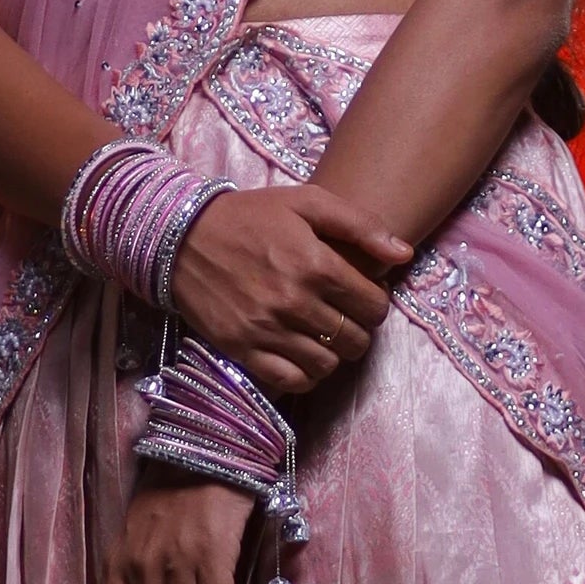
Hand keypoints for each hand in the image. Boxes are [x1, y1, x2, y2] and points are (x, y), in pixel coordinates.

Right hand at [168, 183, 410, 401]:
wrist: (179, 236)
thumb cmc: (249, 215)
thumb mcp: (306, 202)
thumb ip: (360, 225)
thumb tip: (404, 254)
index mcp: (315, 264)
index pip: (374, 305)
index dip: (376, 302)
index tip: (362, 295)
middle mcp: (294, 301)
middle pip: (355, 339)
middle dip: (358, 329)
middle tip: (344, 315)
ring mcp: (266, 330)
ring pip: (327, 365)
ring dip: (334, 353)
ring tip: (323, 334)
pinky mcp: (242, 349)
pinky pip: (291, 381)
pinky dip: (305, 375)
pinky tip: (302, 355)